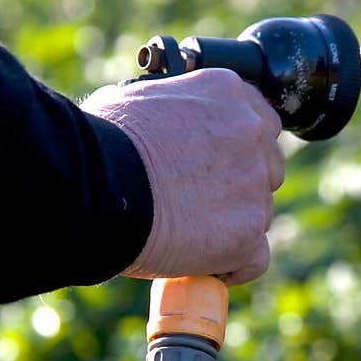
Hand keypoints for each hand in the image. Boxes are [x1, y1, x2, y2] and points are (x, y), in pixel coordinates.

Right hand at [82, 68, 284, 284]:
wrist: (95, 188)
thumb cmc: (101, 143)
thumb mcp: (136, 99)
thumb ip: (168, 108)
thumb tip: (157, 122)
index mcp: (228, 93)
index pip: (257, 121)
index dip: (236, 148)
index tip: (216, 165)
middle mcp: (251, 133)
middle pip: (266, 167)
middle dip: (240, 186)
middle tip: (200, 202)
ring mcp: (253, 185)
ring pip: (260, 213)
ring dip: (233, 225)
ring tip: (188, 235)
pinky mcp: (247, 234)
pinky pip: (255, 258)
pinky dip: (234, 266)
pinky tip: (206, 265)